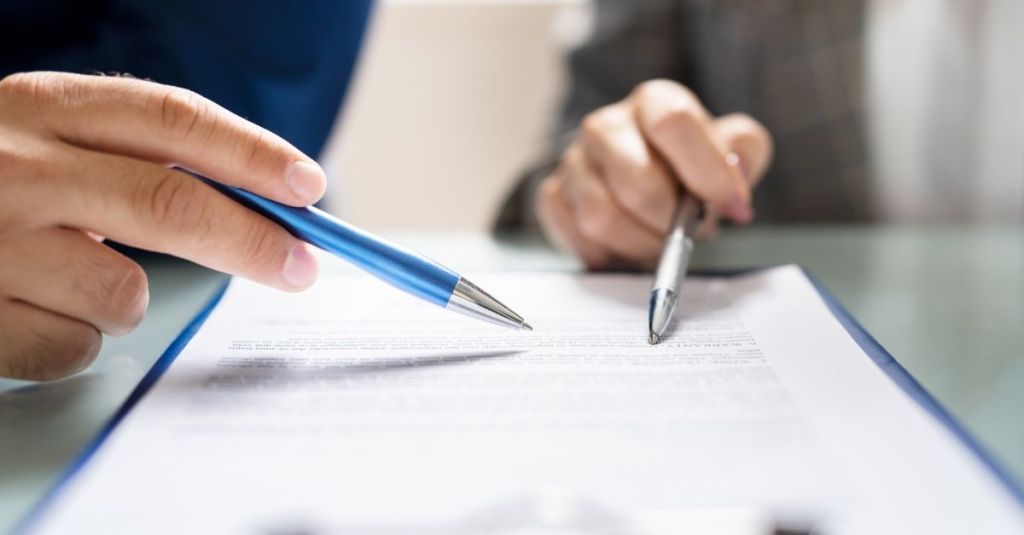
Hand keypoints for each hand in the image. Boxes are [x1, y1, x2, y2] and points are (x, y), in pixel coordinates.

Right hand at [0, 72, 325, 379]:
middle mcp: (13, 165)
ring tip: (81, 282)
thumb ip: (138, 160)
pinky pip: (72, 348)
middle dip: (250, 241)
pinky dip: (75, 342)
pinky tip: (36, 312)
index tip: (309, 187)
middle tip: (300, 266)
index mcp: (44, 106)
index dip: (252, 153)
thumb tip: (265, 207)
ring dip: (128, 301)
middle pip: (167, 202)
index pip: (171, 118)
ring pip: (122, 292)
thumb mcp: (49, 140)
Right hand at [536, 79, 771, 268]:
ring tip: (658, 243)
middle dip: (670, 223)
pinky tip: (628, 244)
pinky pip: (578, 236)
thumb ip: (745, 151)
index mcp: (653, 101)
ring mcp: (573, 160)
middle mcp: (605, 124)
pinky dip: (610, 253)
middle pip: (637, 183)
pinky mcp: (553, 195)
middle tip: (686, 233)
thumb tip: (733, 182)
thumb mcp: (734, 148)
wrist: (647, 178)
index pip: (673, 122)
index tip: (734, 208)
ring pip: (602, 217)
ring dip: (640, 244)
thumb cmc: (693, 165)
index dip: (708, 172)